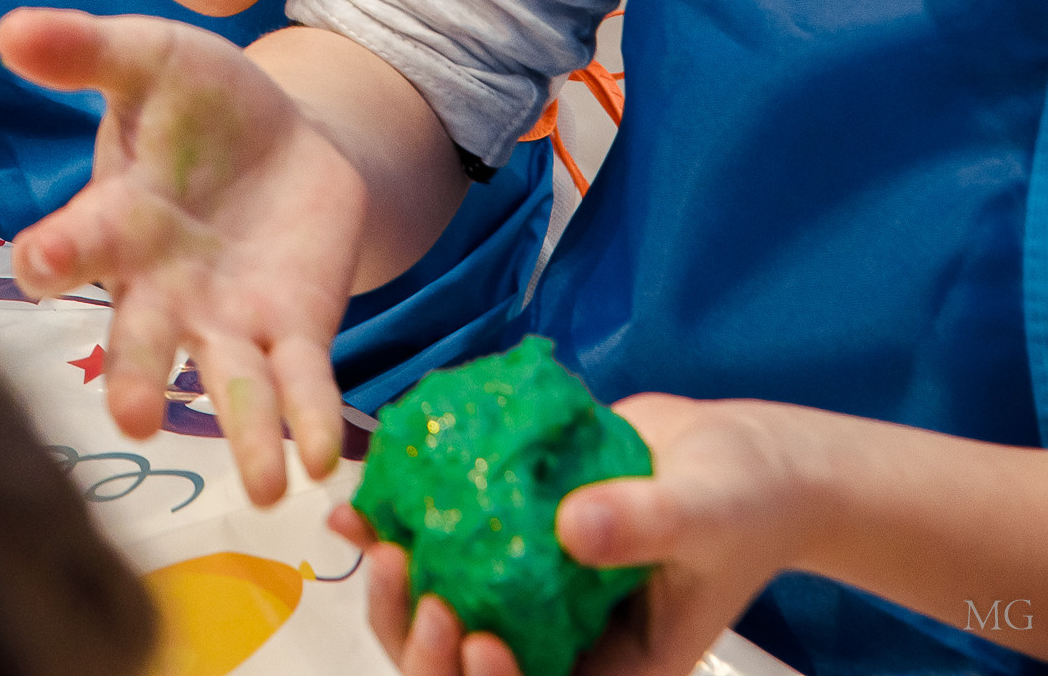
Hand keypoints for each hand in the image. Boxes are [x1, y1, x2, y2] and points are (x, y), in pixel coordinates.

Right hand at [0, 7, 366, 502]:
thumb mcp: (149, 57)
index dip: (56, 251)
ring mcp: (227, 320)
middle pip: (143, 339)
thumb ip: (86, 49)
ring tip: (264, 487)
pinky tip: (321, 460)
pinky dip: (310, 421)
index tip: (37, 263)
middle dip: (139, 376)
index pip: (76, 243)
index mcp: (118, 220)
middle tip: (137, 420)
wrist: (283, 136)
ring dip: (244, 433)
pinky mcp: (291, 332)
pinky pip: (299, 384)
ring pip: (228, 385)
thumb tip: (7, 28)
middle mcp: (162, 288)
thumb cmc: (195, 101)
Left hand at [335, 394, 808, 675]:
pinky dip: (402, 532)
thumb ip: (646, 523)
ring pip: (447, 618)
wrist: (740, 453)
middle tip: (407, 582)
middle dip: (426, 646)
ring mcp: (532, 591)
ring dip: (401, 596)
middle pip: (473, 671)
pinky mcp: (512, 537)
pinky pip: (449, 549)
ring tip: (379, 544)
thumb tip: (574, 526)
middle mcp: (563, 641)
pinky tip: (363, 505)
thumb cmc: (745, 499)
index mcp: (615, 669)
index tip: (476, 643)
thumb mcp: (705, 511)